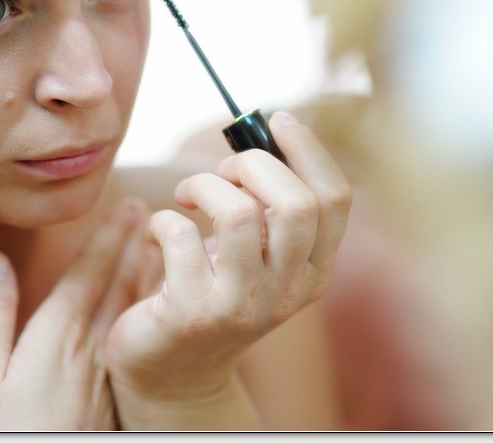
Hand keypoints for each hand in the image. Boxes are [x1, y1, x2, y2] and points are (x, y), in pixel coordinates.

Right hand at [0, 200, 155, 430]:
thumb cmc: (0, 433)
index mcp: (55, 338)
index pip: (87, 274)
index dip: (107, 238)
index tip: (127, 207)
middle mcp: (89, 350)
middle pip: (117, 286)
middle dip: (133, 244)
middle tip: (149, 211)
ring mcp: (106, 374)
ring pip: (131, 310)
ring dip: (145, 273)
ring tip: (159, 244)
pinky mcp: (113, 396)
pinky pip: (135, 337)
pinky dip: (144, 311)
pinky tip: (153, 302)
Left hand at [104, 111, 351, 427]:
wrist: (173, 372)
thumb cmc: (213, 290)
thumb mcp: (257, 254)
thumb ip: (269, 207)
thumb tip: (260, 137)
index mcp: (313, 270)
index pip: (334, 199)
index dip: (308, 149)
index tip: (276, 120)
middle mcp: (288, 292)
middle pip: (295, 203)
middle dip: (253, 164)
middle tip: (222, 168)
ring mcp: (242, 306)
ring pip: (237, 213)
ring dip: (203, 185)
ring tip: (186, 195)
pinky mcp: (192, 314)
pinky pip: (180, 237)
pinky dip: (163, 219)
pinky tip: (158, 232)